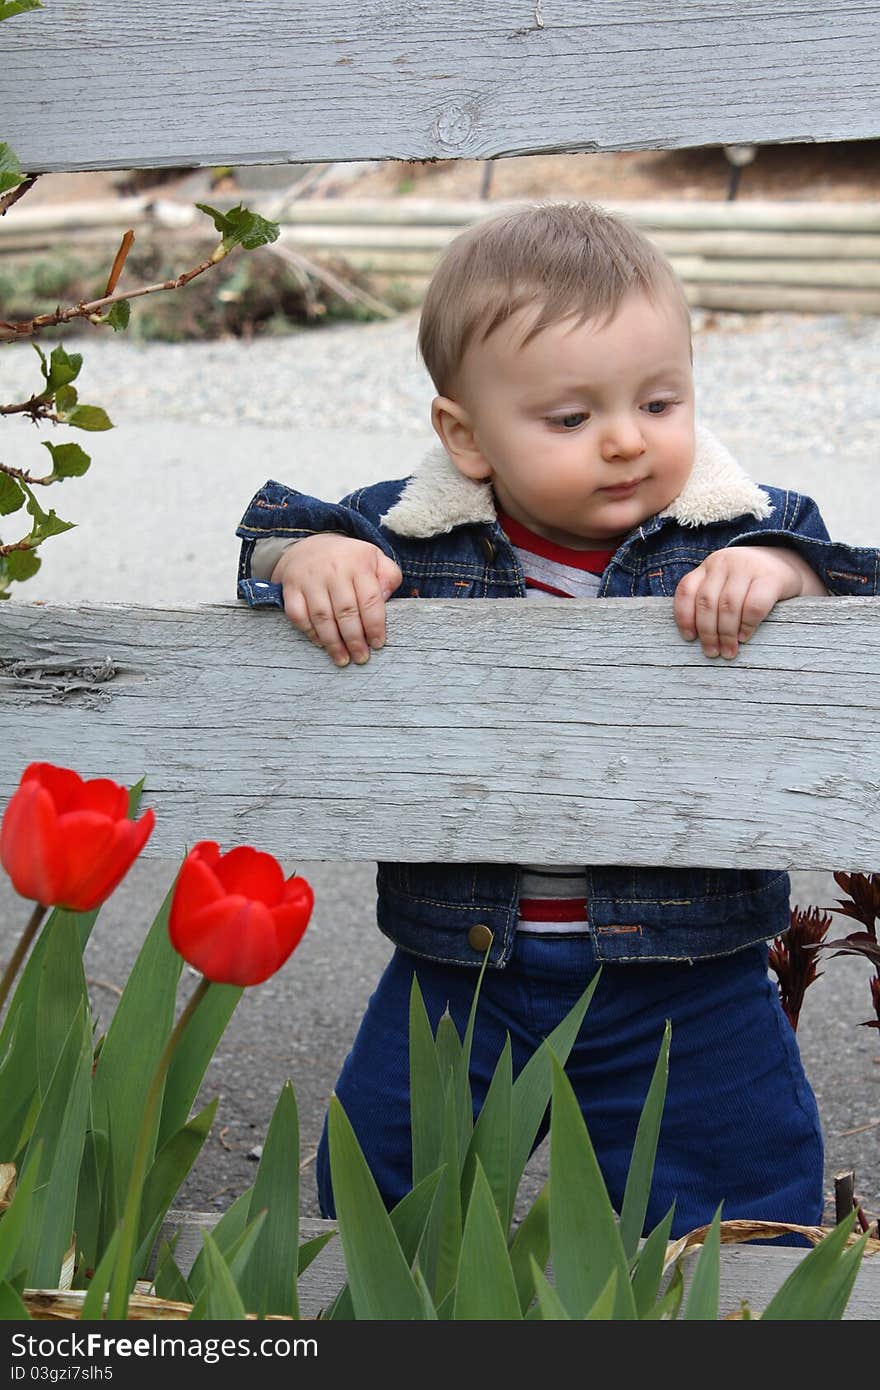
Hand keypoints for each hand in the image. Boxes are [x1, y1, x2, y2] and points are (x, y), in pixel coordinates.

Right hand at [271, 534, 402, 666]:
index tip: (377, 643)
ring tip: (342, 659)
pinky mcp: (290, 587)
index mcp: (358, 563)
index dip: (374, 625)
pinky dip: (309, 632)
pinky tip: (321, 643)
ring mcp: (309, 578)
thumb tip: (386, 598)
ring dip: (333, 642)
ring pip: (321, 616)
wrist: (311, 545)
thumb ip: (389, 576)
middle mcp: (333, 569)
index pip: (369, 599)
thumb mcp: (375, 558)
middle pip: (345, 611)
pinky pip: (298, 615)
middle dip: (354, 639)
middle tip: (361, 657)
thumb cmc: (349, 560)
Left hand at [673, 545, 827, 659]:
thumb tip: (694, 638)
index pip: (686, 590)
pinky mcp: (771, 578)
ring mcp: (748, 567)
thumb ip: (710, 600)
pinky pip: (754, 606)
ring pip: (728, 606)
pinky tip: (745, 637)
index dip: (684, 617)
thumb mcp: (726, 583)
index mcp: (709, 566)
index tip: (689, 638)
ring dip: (726, 634)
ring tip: (728, 651)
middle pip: (707, 602)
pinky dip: (747, 625)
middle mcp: (725, 562)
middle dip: (707, 632)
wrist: (789, 564)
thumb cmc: (750, 584)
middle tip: (712, 653)